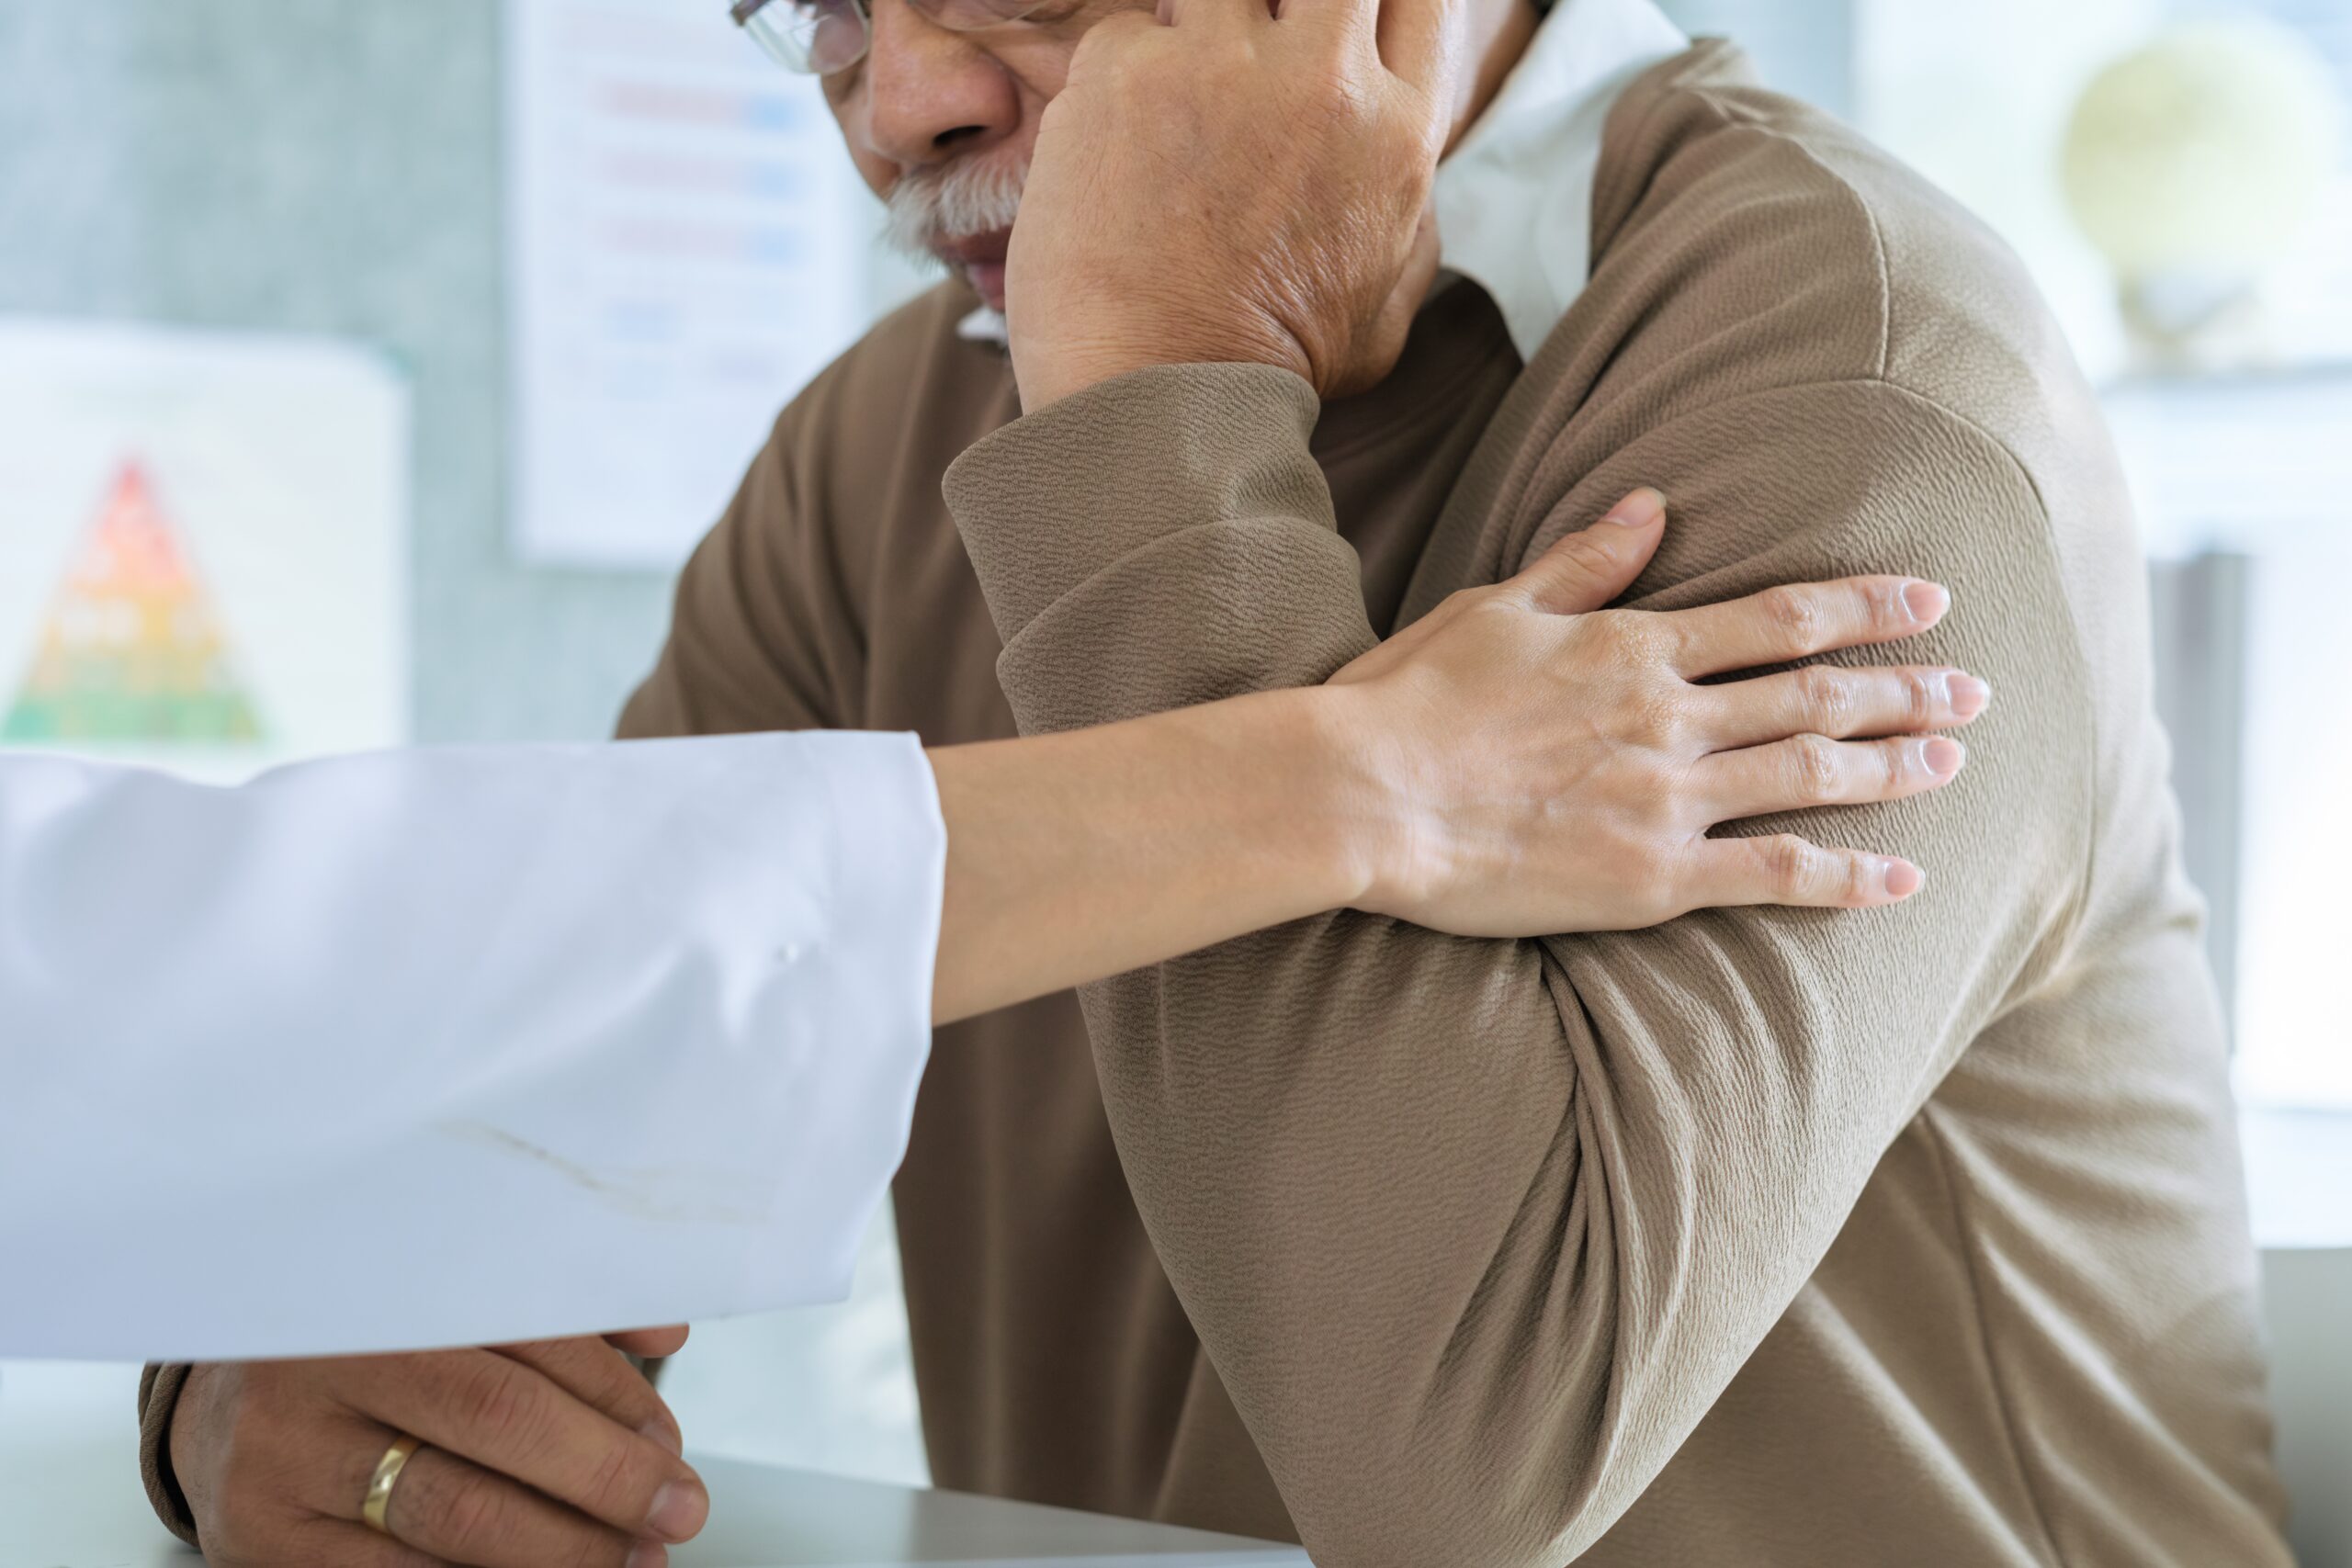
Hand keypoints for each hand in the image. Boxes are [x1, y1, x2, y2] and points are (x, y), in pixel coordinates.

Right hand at [170, 1329, 705, 1566]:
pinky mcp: (261, 1539)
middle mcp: (323, 1361)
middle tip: (677, 1511)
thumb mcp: (451, 1301)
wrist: (222, 1399)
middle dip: (605, 1476)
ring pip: (452, 1516)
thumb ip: (557, 1312)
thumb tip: (666, 1330)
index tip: (670, 1441)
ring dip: (562, 1548)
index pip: (524, 1338)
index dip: (612, 1394)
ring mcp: (284, 1457)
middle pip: (495, 1422)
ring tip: (632, 1559)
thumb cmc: (367, 1346)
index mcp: (384, 1281)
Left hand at [1005, 0, 1456, 407]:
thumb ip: (1407, 222)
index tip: (1336, 25)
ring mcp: (1220, 64)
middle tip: (1255, 56)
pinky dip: (1122, 82)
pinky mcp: (1125, 69)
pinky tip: (1118, 162)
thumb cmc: (1269, 373)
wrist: (1155, 401)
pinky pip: (1130, 30)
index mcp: (1398, 134)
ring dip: (1203, 29)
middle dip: (1290, 7)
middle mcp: (1324, 79)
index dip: (1377, 3)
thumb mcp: (1385, 311)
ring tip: (1181, 108)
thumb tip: (1401, 171)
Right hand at [1330, 489, 1988, 932]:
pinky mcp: (1651, 877)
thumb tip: (1653, 502)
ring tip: (1951, 762)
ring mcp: (1668, 800)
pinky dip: (1843, 876)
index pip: (1780, 619)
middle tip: (1974, 691)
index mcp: (1634, 647)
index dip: (1865, 609)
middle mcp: (1670, 717)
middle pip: (1816, 698)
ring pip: (1811, 777)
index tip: (1929, 603)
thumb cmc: (1409, 699)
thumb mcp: (1497, 607)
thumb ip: (1586, 559)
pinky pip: (1771, 874)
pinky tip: (1900, 880)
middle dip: (1904, 691)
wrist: (1364, 793)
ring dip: (1892, 767)